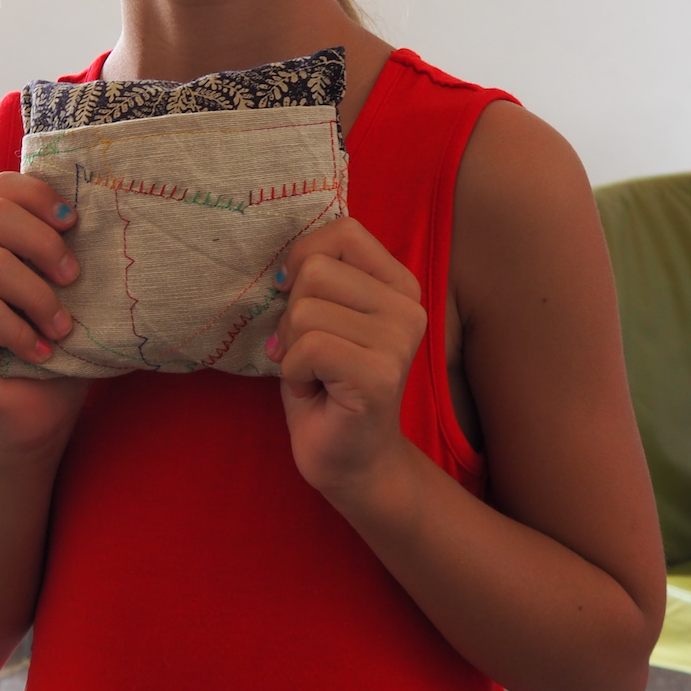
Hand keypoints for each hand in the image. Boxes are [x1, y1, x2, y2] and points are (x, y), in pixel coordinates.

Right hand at [0, 173, 88, 449]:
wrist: (40, 414)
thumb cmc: (65, 352)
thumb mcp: (81, 299)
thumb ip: (81, 258)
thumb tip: (123, 218)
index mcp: (2, 244)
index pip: (3, 189)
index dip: (39, 195)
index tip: (76, 223)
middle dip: (45, 243)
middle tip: (74, 278)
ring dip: (40, 297)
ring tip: (63, 328)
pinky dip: (23, 333)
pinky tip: (44, 354)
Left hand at [264, 217, 426, 500]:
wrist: (349, 459)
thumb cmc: (326, 385)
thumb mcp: (321, 317)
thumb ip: (316, 279)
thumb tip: (282, 266)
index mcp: (399, 285)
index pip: (344, 232)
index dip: (302, 257)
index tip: (293, 294)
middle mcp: (409, 307)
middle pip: (315, 271)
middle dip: (291, 314)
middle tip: (308, 353)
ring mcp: (399, 341)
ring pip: (305, 311)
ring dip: (291, 349)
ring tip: (313, 374)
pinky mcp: (380, 375)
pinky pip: (307, 348)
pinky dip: (292, 373)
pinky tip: (313, 391)